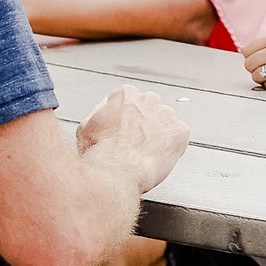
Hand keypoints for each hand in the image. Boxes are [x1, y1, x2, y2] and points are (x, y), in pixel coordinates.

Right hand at [76, 85, 190, 191]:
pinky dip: (171, 148)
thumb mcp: (86, 125)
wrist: (117, 171)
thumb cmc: (100, 152)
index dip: (127, 119)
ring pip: (165, 123)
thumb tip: (106, 106)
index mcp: (126, 94)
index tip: (124, 131)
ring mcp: (166, 114)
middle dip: (145, 124)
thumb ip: (99, 110)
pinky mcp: (180, 131)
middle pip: (151, 109)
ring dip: (159, 135)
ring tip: (145, 154)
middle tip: (136, 144)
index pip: (131, 100)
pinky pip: (178, 138)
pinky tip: (157, 157)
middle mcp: (148, 99)